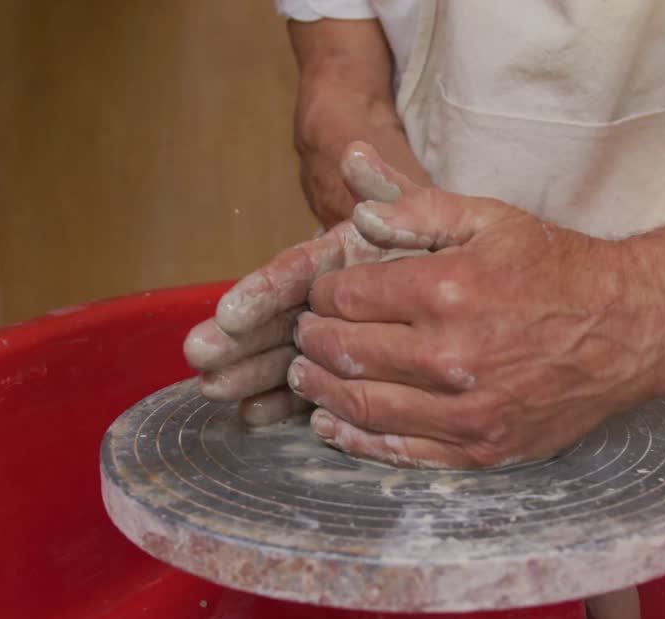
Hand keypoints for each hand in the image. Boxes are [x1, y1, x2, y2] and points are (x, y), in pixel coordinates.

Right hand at [183, 143, 424, 424]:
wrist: (464, 274)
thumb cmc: (438, 235)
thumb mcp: (421, 206)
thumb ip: (388, 188)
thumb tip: (355, 156)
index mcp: (339, 259)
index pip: (296, 272)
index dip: (264, 290)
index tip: (230, 311)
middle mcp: (327, 297)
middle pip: (278, 318)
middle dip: (239, 339)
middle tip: (200, 355)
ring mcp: (332, 335)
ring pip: (287, 354)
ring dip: (249, 373)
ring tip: (212, 389)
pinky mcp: (345, 370)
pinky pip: (314, 388)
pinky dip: (285, 402)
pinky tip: (252, 416)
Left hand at [288, 151, 664, 467]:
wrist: (629, 329)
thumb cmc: (557, 269)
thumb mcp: (491, 218)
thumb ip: (418, 207)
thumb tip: (355, 206)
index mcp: (450, 290)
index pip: (348, 298)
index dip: (323, 296)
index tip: (322, 296)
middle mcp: (453, 355)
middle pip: (346, 353)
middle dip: (312, 342)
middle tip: (304, 336)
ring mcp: (469, 410)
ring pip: (364, 407)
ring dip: (322, 392)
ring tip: (307, 376)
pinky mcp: (483, 448)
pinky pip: (402, 452)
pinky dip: (357, 441)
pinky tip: (334, 426)